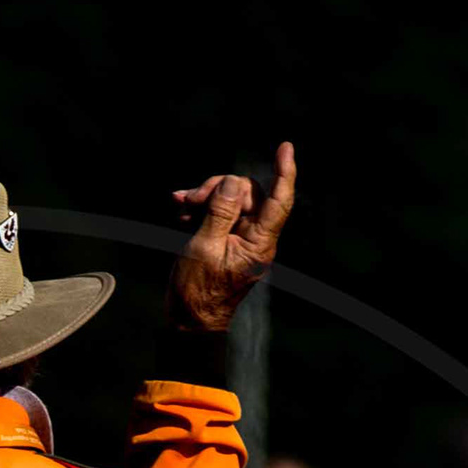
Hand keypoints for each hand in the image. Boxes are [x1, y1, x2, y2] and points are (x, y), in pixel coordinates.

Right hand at [169, 141, 296, 333]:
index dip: (285, 172)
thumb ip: (219, 213)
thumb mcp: (204, 249)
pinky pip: (219, 211)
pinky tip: (182, 210)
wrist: (189, 319)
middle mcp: (255, 237)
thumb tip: (232, 182)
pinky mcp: (226, 238)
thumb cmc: (198, 292)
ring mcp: (240, 237)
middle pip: (247, 193)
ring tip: (182, 205)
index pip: (280, 201)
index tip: (285, 147)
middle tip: (191, 199)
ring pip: (230, 198)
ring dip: (205, 196)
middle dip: (218, 188)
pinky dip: (201, 207)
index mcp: (259, 242)